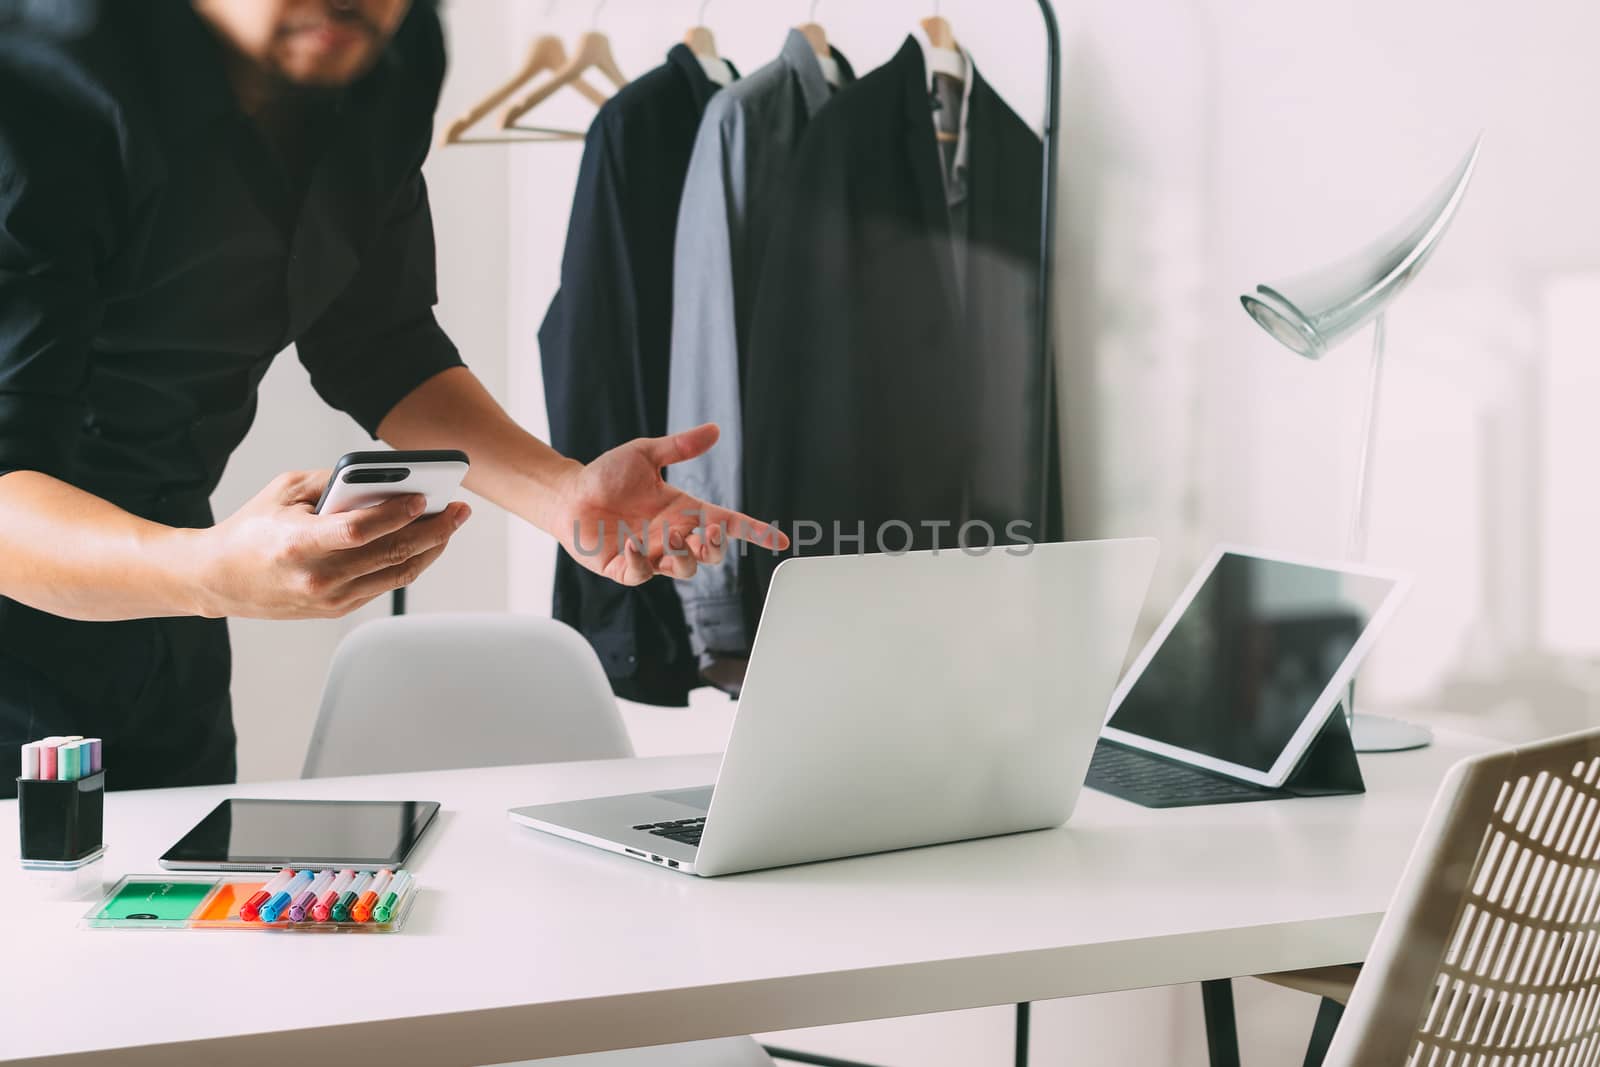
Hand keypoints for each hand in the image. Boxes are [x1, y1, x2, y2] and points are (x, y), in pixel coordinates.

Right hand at [192, 470, 470, 618]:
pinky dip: (410, 562)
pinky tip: (426, 543)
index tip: (423, 498)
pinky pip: (385, 584)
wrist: (219, 579)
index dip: (395, 515)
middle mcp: (317, 577)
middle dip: (432, 530)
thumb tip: (384, 477)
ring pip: (396, 573)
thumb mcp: (285, 491)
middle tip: (457, 509)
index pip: (358, 531)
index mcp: (298, 543)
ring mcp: (329, 598)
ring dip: (431, 548)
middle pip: (389, 554)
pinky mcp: (337, 609)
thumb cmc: (252, 528)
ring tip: (450, 524)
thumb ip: (333, 482)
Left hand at [551, 424, 787, 585]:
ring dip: (684, 557)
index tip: (780, 540)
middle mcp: (672, 536)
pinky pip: (642, 575)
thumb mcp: (646, 454)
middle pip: (711, 553)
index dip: (755, 532)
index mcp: (684, 511)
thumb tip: (715, 429)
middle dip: (717, 547)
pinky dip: (641, 564)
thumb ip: (680, 447)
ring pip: (684, 569)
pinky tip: (632, 545)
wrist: (570, 494)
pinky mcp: (625, 568)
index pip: (728, 524)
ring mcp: (651, 554)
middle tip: (707, 533)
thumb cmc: (607, 475)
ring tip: (672, 537)